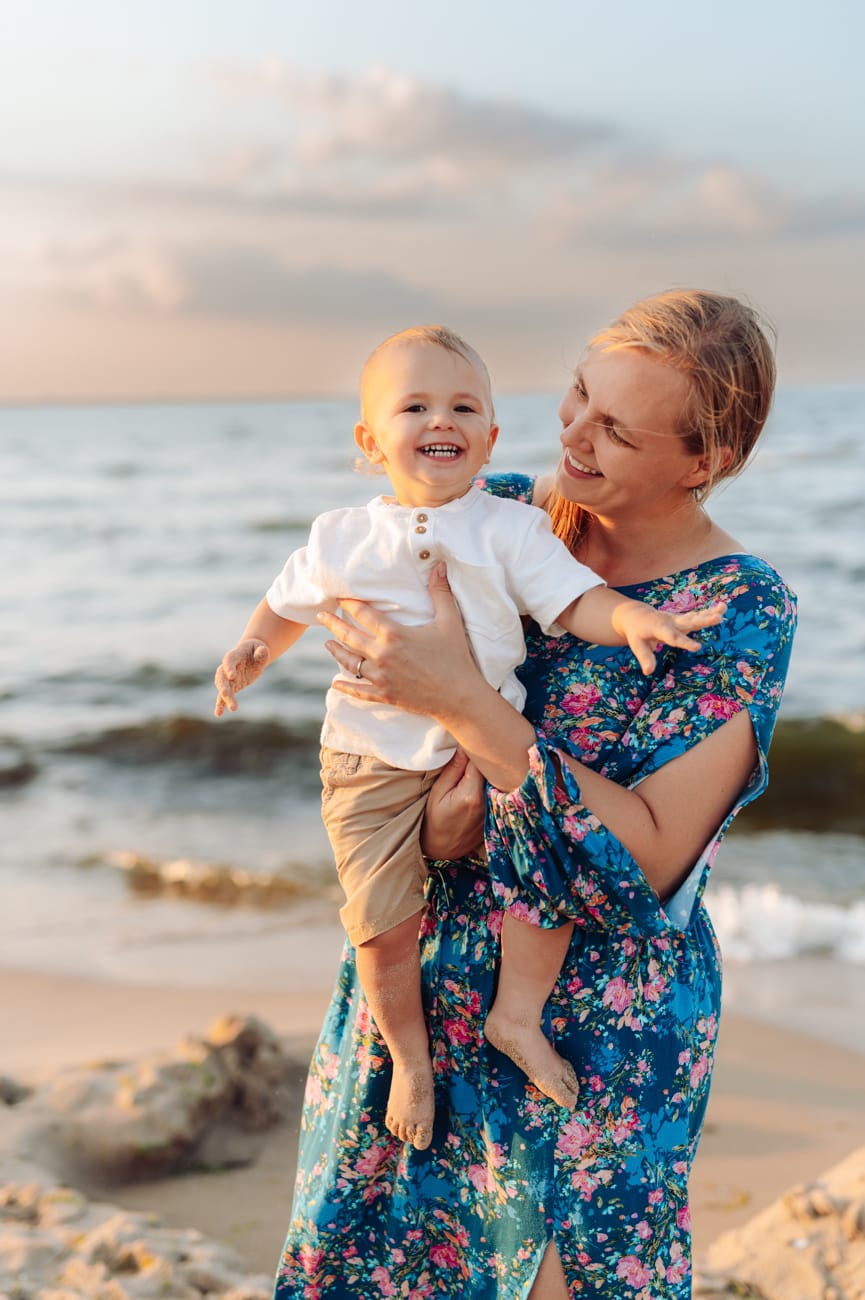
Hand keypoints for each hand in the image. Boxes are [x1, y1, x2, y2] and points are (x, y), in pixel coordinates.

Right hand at [214, 638, 270, 715]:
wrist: (252, 654)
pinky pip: (223, 696)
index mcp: (234, 655)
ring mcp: (228, 677)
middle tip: (226, 694)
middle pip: (222, 676)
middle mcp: (227, 667)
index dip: (229, 668)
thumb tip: (262, 651)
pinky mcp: (231, 686)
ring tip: (233, 708)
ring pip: (223, 687)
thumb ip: (261, 652)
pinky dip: (220, 704)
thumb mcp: (261, 649)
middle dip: (223, 685)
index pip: (229, 660)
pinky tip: (218, 714)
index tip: (232, 676)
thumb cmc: (257, 650)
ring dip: (225, 698)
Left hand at [317, 563, 480, 718]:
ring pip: (349, 663)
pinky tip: (336, 683)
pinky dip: (346, 687)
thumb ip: (440, 592)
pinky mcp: (385, 694)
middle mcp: (382, 655)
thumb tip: (438, 564)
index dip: (350, 603)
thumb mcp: (449, 621)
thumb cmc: (456, 657)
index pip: (364, 614)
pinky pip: (359, 691)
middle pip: (348, 636)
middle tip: (321, 616)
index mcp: (394, 635)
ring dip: (336, 652)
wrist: (460, 697)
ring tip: (327, 644)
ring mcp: (381, 677)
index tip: (340, 597)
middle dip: (332, 624)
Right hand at [420, 749, 486, 860]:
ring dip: (490, 773)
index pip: (482, 762)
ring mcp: (494, 810)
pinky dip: (493, 786)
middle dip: (486, 761)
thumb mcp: (438, 792)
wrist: (441, 848)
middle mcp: (487, 802)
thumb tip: (464, 747)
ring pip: (497, 781)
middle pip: (494, 771)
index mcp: (472, 794)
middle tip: (476, 753)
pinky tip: (488, 783)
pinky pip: (498, 792)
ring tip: (480, 768)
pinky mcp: (497, 815)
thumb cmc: (434, 819)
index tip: (470, 744)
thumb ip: (453, 769)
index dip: (476, 751)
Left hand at [613, 600, 726, 675]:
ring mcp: (678, 619)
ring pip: (696, 616)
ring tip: (724, 607)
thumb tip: (648, 672)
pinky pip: (697, 616)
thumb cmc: (637, 633)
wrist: (638, 616)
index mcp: (659, 628)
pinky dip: (709, 612)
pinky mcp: (683, 619)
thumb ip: (644, 657)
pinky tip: (722, 609)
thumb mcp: (636, 645)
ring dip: (710, 612)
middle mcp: (671, 622)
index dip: (685, 642)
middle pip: (689, 621)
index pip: (673, 637)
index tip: (698, 647)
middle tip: (718, 618)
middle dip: (704, 620)